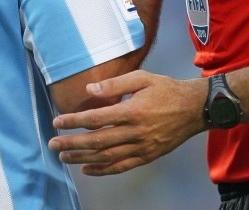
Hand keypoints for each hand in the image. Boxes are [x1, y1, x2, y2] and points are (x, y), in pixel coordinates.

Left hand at [48, 70, 206, 175]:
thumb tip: (89, 90)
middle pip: (97, 141)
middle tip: (53, 144)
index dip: (74, 121)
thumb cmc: (167, 89)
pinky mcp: (147, 156)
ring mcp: (142, 147)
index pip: (96, 119)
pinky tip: (87, 168)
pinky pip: (122, 166)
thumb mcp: (143, 78)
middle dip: (72, 143)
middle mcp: (135, 132)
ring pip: (107, 157)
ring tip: (64, 156)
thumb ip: (115, 84)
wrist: (195, 108)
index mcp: (132, 111)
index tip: (57, 122)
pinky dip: (103, 170)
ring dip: (82, 158)